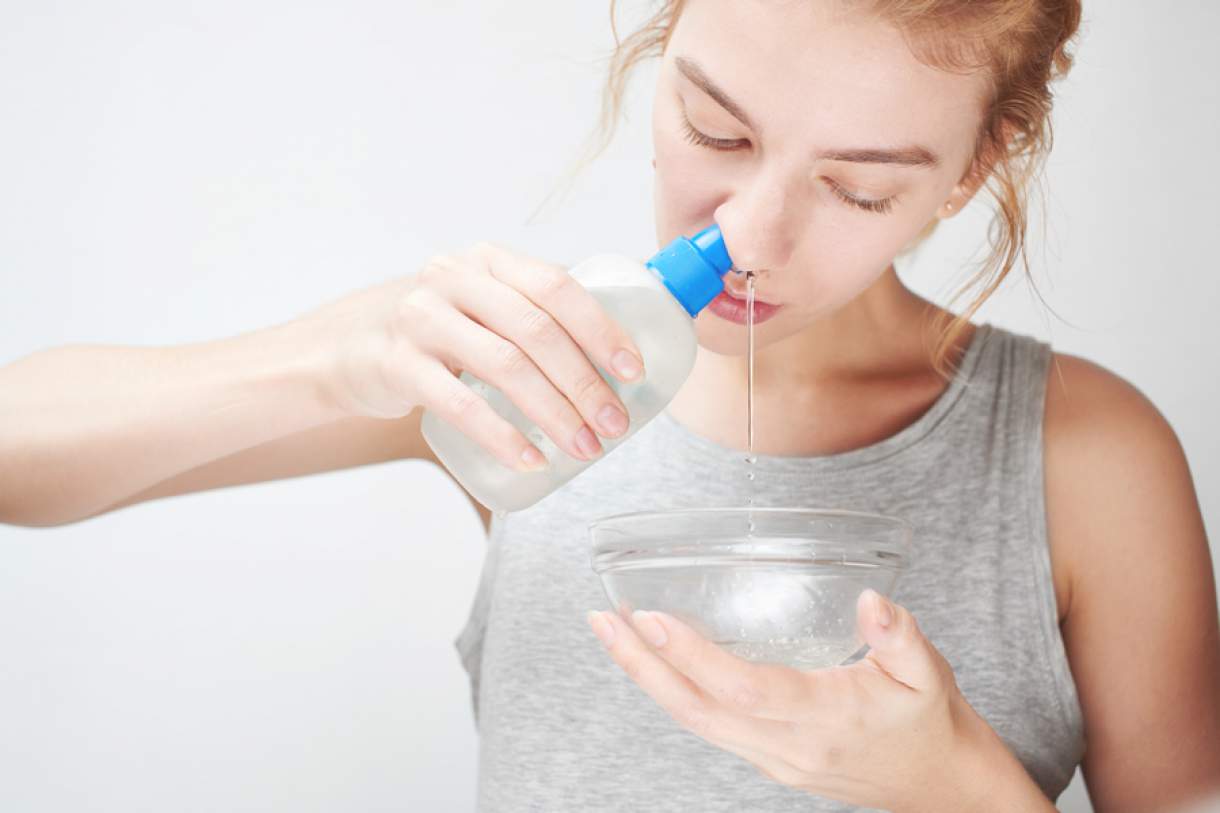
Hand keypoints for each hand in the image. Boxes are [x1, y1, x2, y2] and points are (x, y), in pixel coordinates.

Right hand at [300, 242, 644, 470]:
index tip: (633, 371)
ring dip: (554, 412)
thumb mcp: (481, 304)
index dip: (601, 329)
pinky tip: (530, 459)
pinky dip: (501, 436)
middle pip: (537, 331)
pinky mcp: (397, 364)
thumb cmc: (437, 331)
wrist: (347, 347)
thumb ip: (533, 314)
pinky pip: (459, 404)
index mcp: (489, 261)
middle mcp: (454, 279)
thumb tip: (619, 361)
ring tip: (584, 447)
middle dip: (585, 383)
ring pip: (505, 366)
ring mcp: (422, 318)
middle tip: (614, 425)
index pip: (557, 287)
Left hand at [587, 590, 1051, 812]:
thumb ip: (898, 633)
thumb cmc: (932, 724)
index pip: (742, 688)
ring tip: (612, 633)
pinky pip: (707, 726)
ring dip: (647, 678)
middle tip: (600, 621)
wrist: (943, 788)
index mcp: (824, 718)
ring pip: (694, 722)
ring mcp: (772, 759)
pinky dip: (673, 692)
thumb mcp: (928, 672)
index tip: (651, 618)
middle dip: (640, 666)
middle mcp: (787, 746)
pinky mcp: (768, 760)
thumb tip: (870, 598)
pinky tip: (656, 662)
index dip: (691, 655)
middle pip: (695, 710)